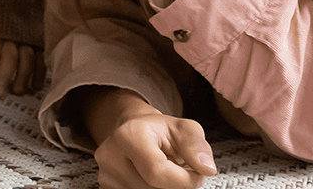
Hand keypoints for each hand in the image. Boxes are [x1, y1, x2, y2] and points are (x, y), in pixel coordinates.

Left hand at [0, 36, 43, 95]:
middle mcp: (11, 33)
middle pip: (10, 60)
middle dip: (4, 79)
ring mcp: (27, 34)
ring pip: (27, 60)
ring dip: (23, 78)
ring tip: (17, 92)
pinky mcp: (38, 36)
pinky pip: (42, 56)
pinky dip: (40, 72)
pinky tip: (35, 86)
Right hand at [95, 107, 215, 188]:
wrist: (134, 132)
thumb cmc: (162, 133)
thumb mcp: (185, 130)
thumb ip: (197, 147)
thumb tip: (206, 168)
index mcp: (127, 135)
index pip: (158, 173)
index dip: (185, 180)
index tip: (194, 173)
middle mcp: (109, 155)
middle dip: (175, 187)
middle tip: (177, 173)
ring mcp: (105, 175)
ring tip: (162, 176)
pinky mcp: (106, 187)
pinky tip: (150, 182)